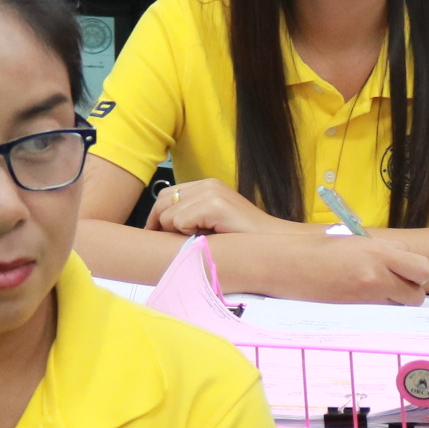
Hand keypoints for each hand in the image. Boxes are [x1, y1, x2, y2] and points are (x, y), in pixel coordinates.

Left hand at [149, 178, 297, 236]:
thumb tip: (158, 226)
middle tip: (162, 244)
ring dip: (177, 233)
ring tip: (198, 240)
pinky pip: (180, 222)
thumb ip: (190, 216)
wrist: (274, 244)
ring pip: (168, 215)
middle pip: (162, 202)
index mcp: (207, 185)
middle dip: (157, 225)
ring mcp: (211, 193)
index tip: (154, 234)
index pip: (166, 195)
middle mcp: (207, 184)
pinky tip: (206, 238)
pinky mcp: (214, 205)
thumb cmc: (243, 239)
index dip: (156, 216)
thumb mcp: (212, 222)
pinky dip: (187, 234)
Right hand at [283, 230, 428, 304]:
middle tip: (397, 284)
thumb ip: (379, 250)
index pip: (420, 264)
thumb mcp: (352, 241)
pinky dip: (380, 307)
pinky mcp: (355, 308)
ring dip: (398, 300)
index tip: (399, 267)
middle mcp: (378, 272)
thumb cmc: (315, 249)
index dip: (412, 267)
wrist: (286, 265)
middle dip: (413, 287)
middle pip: (419, 288)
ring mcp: (367, 293)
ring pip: (404, 304)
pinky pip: (383, 311)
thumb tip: (397, 260)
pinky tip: (362, 298)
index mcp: (378, 250)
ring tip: (377, 292)